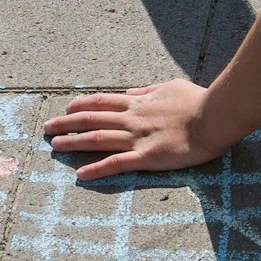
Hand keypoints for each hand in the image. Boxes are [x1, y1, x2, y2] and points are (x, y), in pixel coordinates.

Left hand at [43, 81, 235, 180]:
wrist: (214, 117)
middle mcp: (131, 119)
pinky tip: (80, 175)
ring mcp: (137, 139)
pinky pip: (116, 164)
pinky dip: (96, 169)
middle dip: (66, 123)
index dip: (81, 104)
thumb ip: (149, 90)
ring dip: (72, 143)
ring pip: (96, 140)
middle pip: (91, 120)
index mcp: (138, 103)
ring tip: (54, 146)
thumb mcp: (171, 86)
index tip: (67, 107)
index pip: (101, 102)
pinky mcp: (146, 158)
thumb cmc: (198, 101)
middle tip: (46, 128)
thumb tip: (132, 93)